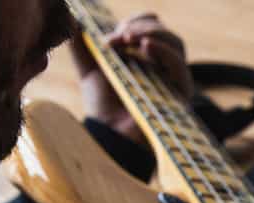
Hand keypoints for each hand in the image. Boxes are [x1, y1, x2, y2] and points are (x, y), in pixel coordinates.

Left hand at [70, 13, 193, 145]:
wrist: (109, 135)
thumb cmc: (101, 107)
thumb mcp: (89, 68)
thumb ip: (82, 44)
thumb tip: (73, 17)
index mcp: (146, 58)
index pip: (152, 28)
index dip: (136, 22)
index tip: (114, 33)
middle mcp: (163, 68)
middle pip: (165, 33)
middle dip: (142, 26)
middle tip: (120, 36)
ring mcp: (173, 81)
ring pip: (176, 44)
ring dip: (153, 34)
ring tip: (129, 38)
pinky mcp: (180, 95)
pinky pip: (180, 67)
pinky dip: (165, 52)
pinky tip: (146, 47)